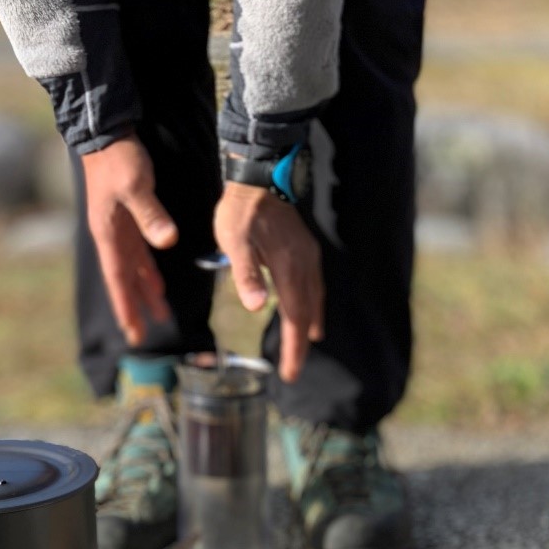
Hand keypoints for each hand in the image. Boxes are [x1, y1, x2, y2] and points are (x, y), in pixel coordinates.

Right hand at [80, 135, 177, 344]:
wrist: (105, 132)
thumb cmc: (119, 158)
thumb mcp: (136, 185)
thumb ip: (152, 215)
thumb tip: (168, 243)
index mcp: (109, 234)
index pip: (119, 280)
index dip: (127, 307)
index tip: (133, 333)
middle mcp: (110, 237)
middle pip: (123, 281)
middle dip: (134, 308)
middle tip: (142, 337)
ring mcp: (117, 228)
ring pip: (132, 269)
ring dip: (144, 292)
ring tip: (159, 313)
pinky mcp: (126, 218)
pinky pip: (137, 253)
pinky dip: (146, 270)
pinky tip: (156, 282)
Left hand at [214, 182, 322, 383]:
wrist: (259, 175)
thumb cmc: (241, 211)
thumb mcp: (235, 242)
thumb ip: (246, 274)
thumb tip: (256, 307)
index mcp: (287, 268)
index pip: (293, 317)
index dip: (292, 347)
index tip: (289, 372)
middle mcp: (304, 265)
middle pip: (306, 313)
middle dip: (299, 344)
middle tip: (293, 370)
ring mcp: (308, 256)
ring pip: (314, 298)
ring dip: (310, 323)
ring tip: (308, 341)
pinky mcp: (306, 247)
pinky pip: (314, 283)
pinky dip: (312, 302)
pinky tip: (308, 305)